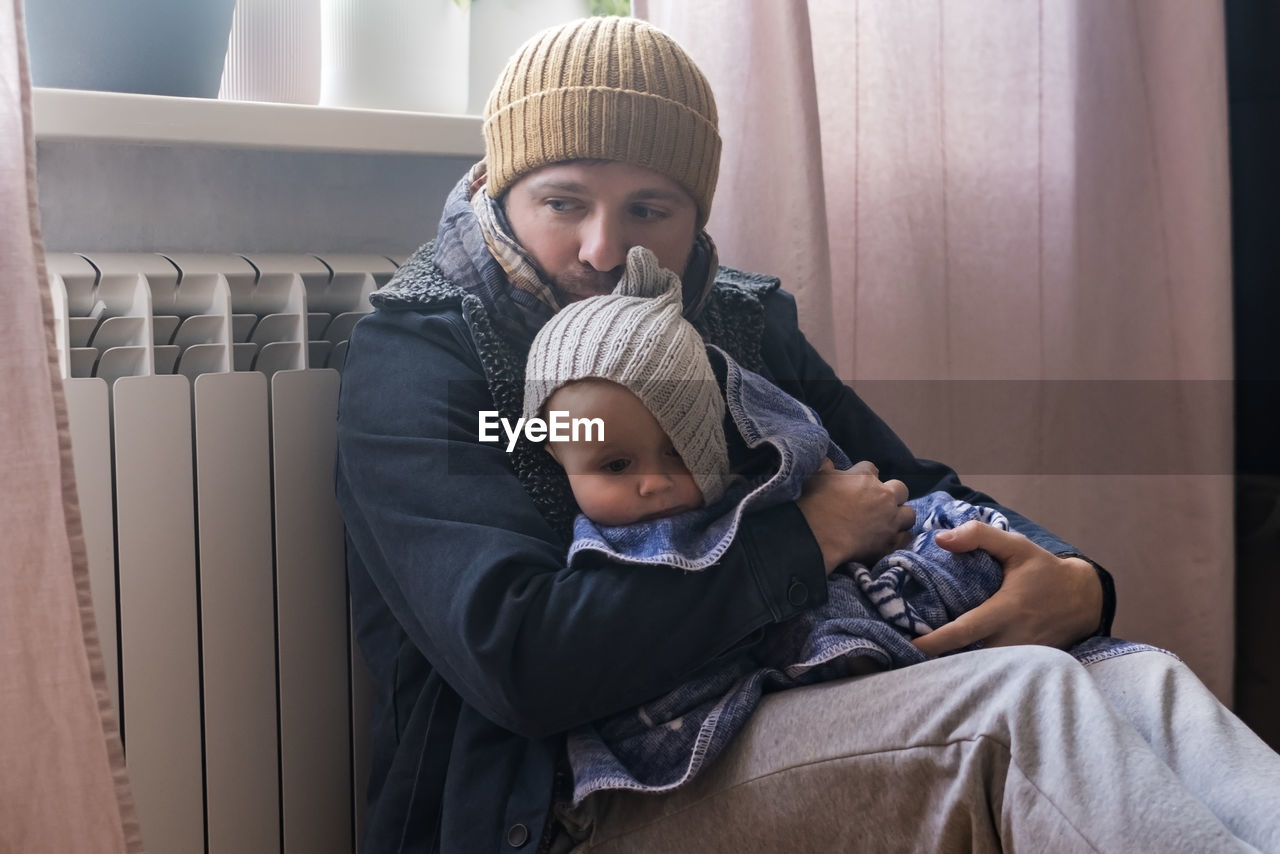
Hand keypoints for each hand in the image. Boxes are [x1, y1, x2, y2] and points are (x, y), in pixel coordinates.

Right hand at [796, 460, 914, 573]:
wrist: (814, 537)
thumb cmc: (812, 505)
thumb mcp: (815, 478)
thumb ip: (825, 468)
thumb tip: (827, 461)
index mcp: (866, 478)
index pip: (872, 469)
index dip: (865, 477)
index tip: (857, 485)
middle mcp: (883, 497)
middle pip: (900, 489)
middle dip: (892, 494)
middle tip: (877, 504)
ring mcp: (890, 521)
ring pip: (909, 514)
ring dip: (900, 517)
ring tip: (887, 523)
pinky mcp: (889, 544)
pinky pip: (906, 539)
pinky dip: (899, 538)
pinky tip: (889, 540)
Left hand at [911, 521, 1102, 656]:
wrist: (1085, 599)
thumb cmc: (1044, 570)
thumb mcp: (1017, 545)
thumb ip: (979, 536)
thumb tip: (940, 539)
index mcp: (1007, 610)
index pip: (965, 631)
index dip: (936, 641)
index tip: (911, 644)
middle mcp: (1013, 639)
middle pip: (969, 658)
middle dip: (941, 660)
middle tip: (909, 653)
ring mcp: (1022, 657)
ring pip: (982, 669)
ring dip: (956, 666)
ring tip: (925, 661)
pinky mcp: (1027, 666)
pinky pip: (995, 671)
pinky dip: (975, 669)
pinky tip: (954, 664)